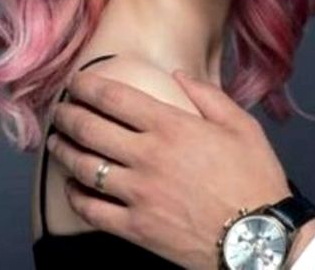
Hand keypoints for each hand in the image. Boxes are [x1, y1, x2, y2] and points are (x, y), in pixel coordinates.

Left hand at [46, 71, 290, 269]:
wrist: (259, 238)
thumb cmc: (255, 180)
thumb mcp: (242, 126)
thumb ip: (208, 96)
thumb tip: (179, 75)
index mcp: (173, 127)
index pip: (115, 98)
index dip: (88, 86)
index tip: (76, 82)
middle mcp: (149, 156)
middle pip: (90, 128)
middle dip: (67, 114)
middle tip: (59, 109)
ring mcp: (138, 194)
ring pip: (83, 166)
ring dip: (63, 150)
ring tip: (56, 142)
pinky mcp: (135, 227)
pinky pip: (91, 210)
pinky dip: (75, 195)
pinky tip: (71, 186)